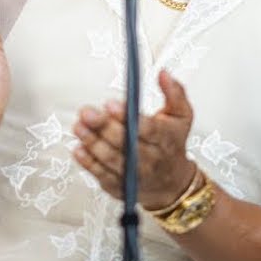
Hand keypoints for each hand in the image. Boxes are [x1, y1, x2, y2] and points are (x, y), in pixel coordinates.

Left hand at [72, 70, 194, 210]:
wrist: (172, 183)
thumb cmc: (172, 144)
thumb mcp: (182, 115)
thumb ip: (174, 92)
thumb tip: (163, 74)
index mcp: (166, 139)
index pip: (147, 128)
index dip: (127, 117)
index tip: (111, 104)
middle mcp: (151, 159)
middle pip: (126, 144)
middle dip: (104, 127)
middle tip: (88, 112)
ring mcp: (134, 175)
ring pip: (111, 160)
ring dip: (92, 143)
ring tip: (79, 126)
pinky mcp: (120, 186)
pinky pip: (101, 175)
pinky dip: (88, 163)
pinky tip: (79, 148)